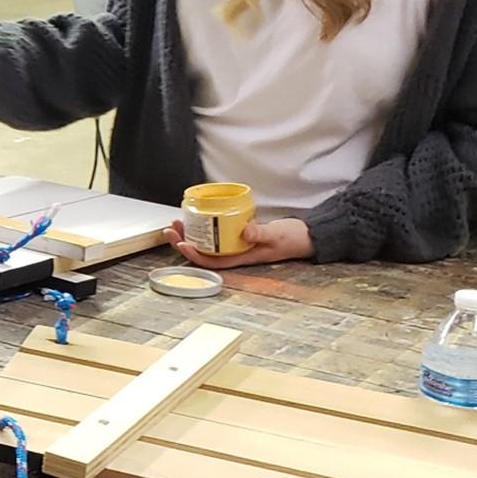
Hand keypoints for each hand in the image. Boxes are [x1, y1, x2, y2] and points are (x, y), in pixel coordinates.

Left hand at [162, 218, 314, 268]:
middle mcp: (236, 253)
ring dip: (190, 234)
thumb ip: (261, 233)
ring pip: (207, 243)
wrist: (305, 236)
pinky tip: (196, 216)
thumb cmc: (292, 239)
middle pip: (204, 252)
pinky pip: (216, 233)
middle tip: (170, 228)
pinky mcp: (238, 234)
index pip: (212, 261)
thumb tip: (244, 231)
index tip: (181, 243)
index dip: (194, 255)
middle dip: (184, 241)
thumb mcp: (277, 235)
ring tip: (177, 222)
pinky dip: (204, 226)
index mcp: (242, 258)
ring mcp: (236, 245)